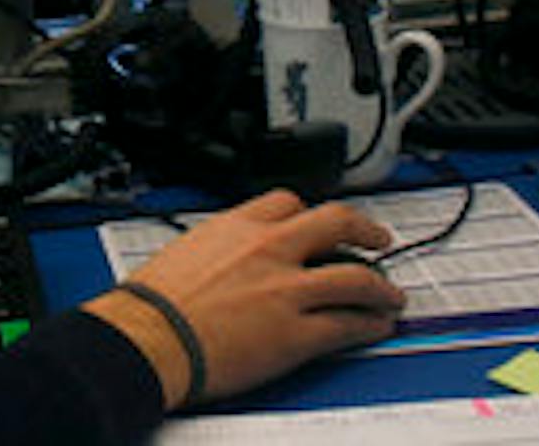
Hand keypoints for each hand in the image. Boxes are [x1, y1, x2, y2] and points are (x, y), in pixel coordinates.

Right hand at [81, 189, 406, 408]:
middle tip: (378, 238)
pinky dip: (369, 326)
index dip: (311, 211)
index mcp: (236, 226)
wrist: (147, 338)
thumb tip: (220, 261)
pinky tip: (376, 327)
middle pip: (335, 223)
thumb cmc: (152, 305)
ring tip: (391, 295)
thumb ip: (215, 249)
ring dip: (381, 286)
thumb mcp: (183, 252)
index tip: (319, 221)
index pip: (287, 201)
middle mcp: (268, 249)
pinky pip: (347, 325)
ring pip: (355, 277)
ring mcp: (287, 290)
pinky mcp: (296, 333)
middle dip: (365, 228)